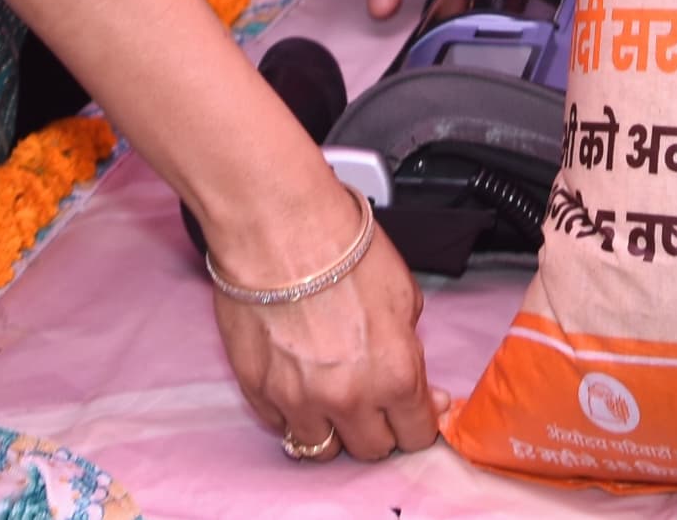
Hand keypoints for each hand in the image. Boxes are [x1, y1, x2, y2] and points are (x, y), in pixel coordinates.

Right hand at [209, 194, 439, 462]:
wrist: (279, 226)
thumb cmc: (342, 247)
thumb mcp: (404, 294)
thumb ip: (410, 350)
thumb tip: (417, 384)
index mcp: (394, 375)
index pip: (416, 435)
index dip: (418, 420)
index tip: (413, 410)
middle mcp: (348, 399)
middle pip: (371, 450)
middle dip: (378, 426)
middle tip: (372, 397)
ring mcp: (298, 401)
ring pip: (323, 449)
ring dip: (332, 427)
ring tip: (331, 394)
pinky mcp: (258, 391)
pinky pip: (281, 426)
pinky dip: (292, 413)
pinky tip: (298, 383)